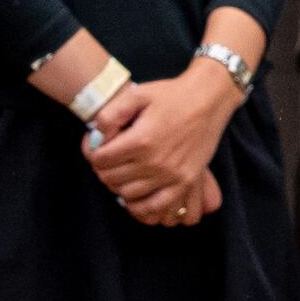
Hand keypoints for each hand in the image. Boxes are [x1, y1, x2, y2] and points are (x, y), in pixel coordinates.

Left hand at [85, 57, 242, 224]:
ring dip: (117, 184)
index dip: (91, 151)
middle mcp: (155, 162)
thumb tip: (96, 137)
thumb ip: (110, 114)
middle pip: (111, 178)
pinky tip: (134, 195)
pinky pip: (155, 206)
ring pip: (128, 194)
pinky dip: (139, 206)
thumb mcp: (137, 94)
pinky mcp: (184, 182)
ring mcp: (171, 175)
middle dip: (102, 167)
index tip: (95, 145)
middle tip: (106, 157)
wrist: (208, 100)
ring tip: (120, 171)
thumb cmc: (172, 95)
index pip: (100, 159)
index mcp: (141, 140)